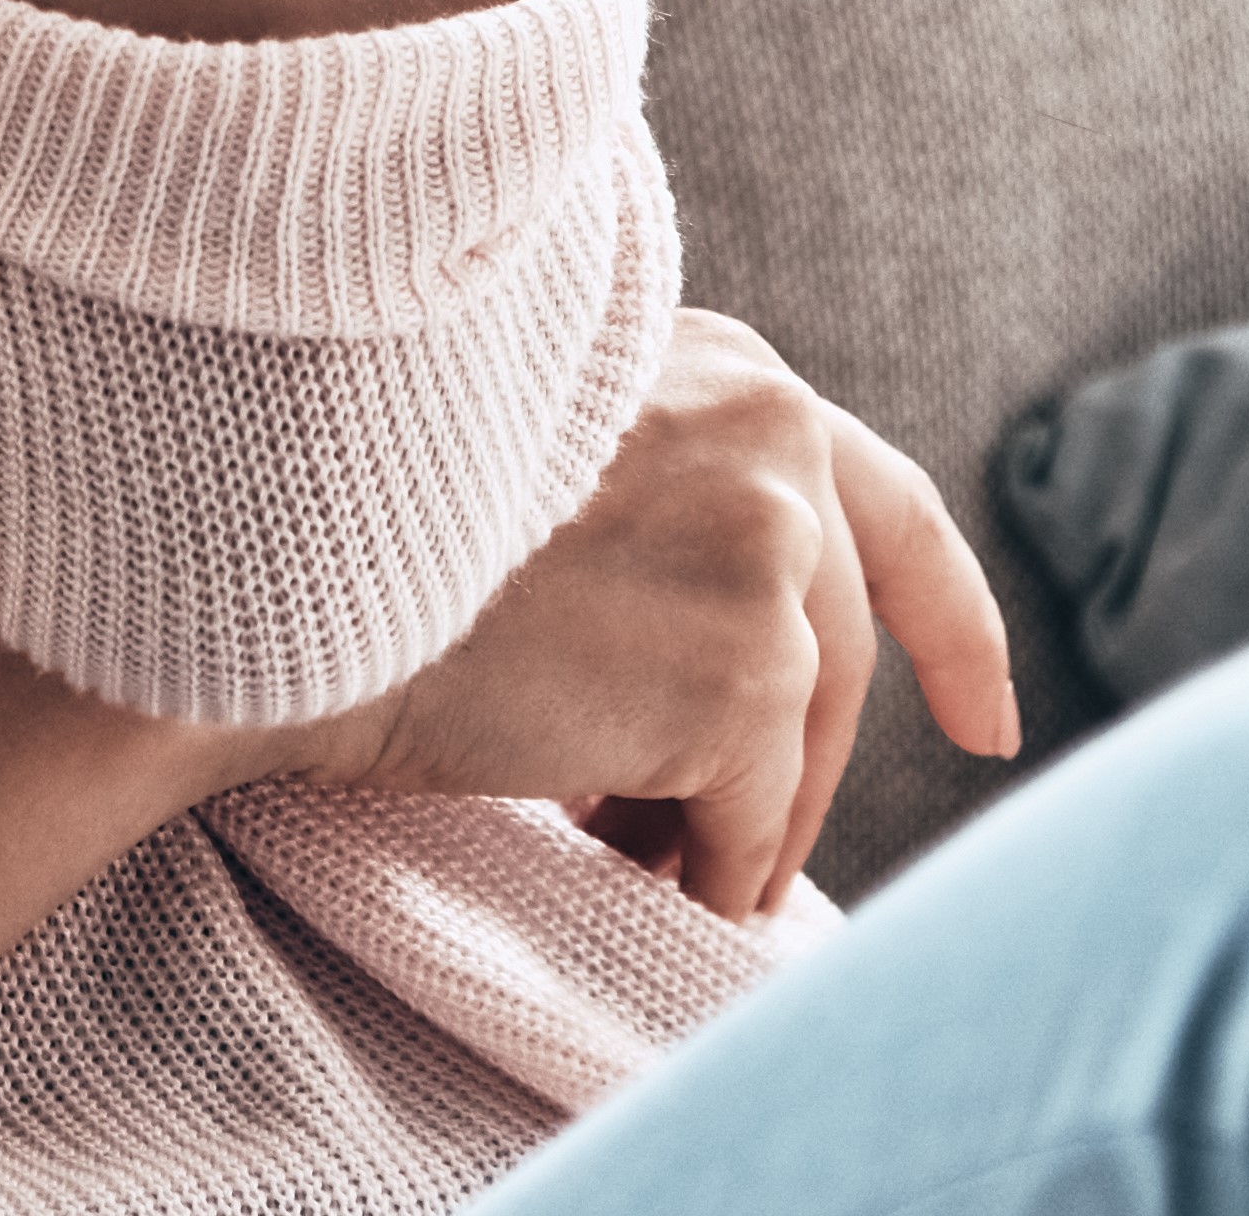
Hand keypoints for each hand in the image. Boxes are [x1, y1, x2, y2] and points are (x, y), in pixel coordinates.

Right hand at [286, 311, 1022, 921]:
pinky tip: (631, 884)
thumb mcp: (534, 442)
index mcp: (717, 364)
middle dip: (802, 764)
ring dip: (733, 820)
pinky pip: (748, 817)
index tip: (985, 719)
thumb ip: (659, 498)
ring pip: (798, 737)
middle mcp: (770, 432)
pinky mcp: (747, 670)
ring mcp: (769, 548)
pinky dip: (705, 871)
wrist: (264, 554)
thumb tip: (728, 667)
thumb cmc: (349, 510)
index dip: (946, 619)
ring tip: (637, 862)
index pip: (879, 496)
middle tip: (742, 856)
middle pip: (841, 637)